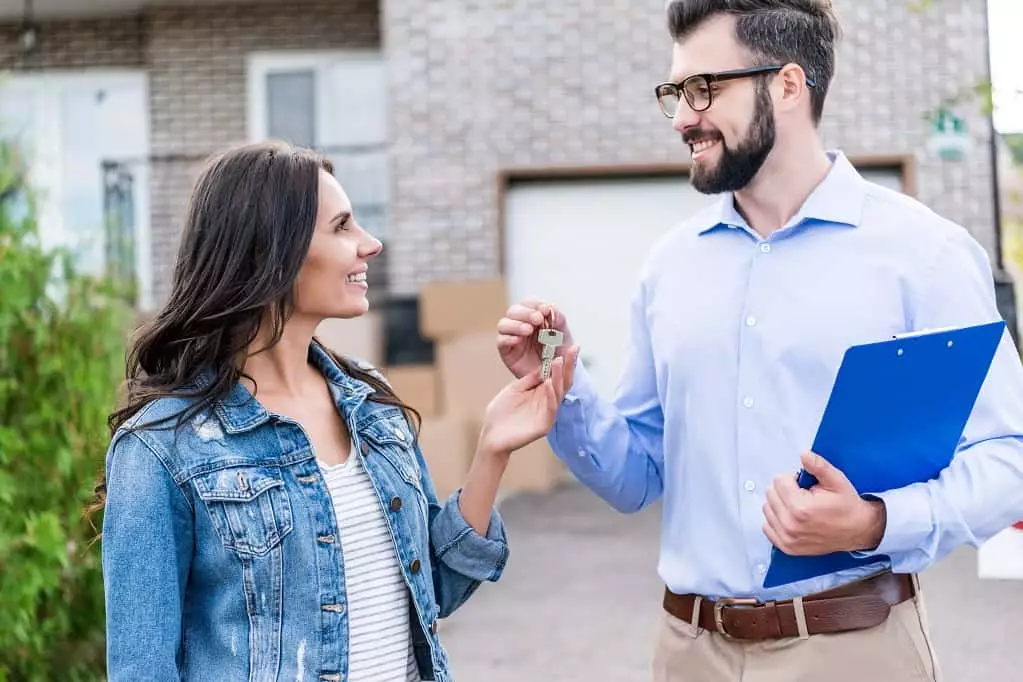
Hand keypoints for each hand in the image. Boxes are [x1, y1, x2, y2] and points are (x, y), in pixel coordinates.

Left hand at [477, 348, 580, 456]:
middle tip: (572, 349)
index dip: (564, 361)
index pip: (558, 375)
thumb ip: (531, 378)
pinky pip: (551, 407)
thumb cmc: (501, 413)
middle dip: (568, 365)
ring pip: (558, 393)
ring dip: (559, 376)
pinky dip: (551, 394)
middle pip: (563, 382)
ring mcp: (548, 414)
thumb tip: (545, 363)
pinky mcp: (544, 425)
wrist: (491, 435)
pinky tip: (550, 382)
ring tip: (558, 361)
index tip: (570, 346)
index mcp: (542, 393)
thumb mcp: (516, 388)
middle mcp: (549, 402)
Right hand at [497, 299, 576, 379]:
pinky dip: (508, 338)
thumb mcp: (563, 333)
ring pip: (504, 324)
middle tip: (538, 319)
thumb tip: (548, 308)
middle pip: (514, 311)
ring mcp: (512, 337)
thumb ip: (558, 318)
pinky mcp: (506, 351)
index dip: (536, 305)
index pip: (529, 303)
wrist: (557, 373)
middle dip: (526, 313)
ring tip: (529, 330)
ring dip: (516, 325)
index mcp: (533, 316)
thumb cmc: (559, 352)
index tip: (546, 310)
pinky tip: (519, 340)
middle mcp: (520, 324)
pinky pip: (501, 341)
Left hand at [762, 451, 886, 555]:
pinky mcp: (787, 547)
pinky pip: (767, 527)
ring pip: (767, 509)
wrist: (859, 530)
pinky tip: (792, 518)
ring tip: (799, 507)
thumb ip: (817, 466)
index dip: (793, 479)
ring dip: (780, 504)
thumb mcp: (836, 481)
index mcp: (800, 508)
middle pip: (771, 494)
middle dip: (785, 491)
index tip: (805, 486)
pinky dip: (777, 520)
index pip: (778, 480)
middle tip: (804, 496)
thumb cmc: (847, 506)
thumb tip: (803, 454)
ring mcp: (787, 538)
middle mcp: (790, 525)